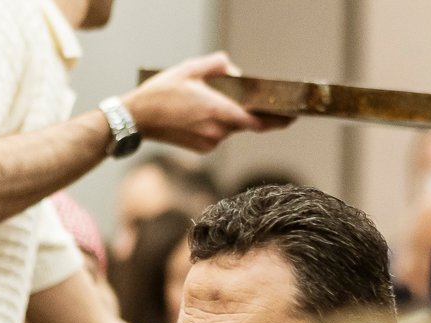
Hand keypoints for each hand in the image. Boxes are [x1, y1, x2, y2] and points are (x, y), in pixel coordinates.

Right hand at [122, 53, 292, 153]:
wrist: (136, 119)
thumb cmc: (161, 93)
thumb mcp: (191, 68)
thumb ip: (220, 65)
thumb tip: (236, 74)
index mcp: (218, 111)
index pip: (258, 121)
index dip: (279, 120)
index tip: (294, 116)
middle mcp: (217, 131)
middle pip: (245, 122)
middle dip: (247, 109)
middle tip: (244, 96)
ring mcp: (209, 142)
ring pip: (231, 127)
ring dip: (228, 115)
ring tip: (206, 101)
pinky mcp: (202, 148)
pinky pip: (219, 134)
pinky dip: (216, 123)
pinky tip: (198, 113)